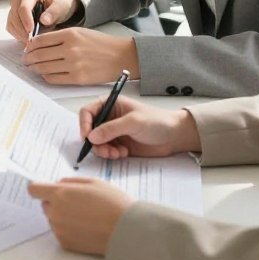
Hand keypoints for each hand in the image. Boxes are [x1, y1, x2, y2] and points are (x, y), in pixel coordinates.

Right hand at [6, 0, 78, 40]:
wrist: (56, 5)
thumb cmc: (58, 4)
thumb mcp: (61, 6)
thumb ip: (53, 12)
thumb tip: (44, 20)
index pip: (23, 7)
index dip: (26, 20)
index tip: (31, 32)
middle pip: (15, 16)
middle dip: (23, 30)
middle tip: (34, 41)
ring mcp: (14, 8)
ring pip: (11, 23)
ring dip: (20, 34)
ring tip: (34, 40)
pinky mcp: (13, 17)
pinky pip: (11, 28)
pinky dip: (18, 35)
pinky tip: (29, 38)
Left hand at [22, 28, 139, 85]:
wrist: (120, 56)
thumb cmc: (100, 43)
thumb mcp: (79, 32)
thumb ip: (60, 37)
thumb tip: (39, 44)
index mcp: (69, 34)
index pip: (40, 40)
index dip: (30, 46)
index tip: (26, 48)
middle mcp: (70, 49)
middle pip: (39, 55)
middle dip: (28, 58)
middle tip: (25, 60)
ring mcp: (73, 65)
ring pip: (44, 68)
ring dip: (35, 68)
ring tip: (32, 67)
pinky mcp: (78, 78)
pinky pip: (54, 79)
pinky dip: (46, 76)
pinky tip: (45, 74)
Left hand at [28, 177, 131, 255]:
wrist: (126, 231)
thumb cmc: (113, 203)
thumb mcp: (93, 182)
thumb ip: (71, 182)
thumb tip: (58, 184)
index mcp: (60, 194)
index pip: (33, 189)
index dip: (40, 187)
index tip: (46, 188)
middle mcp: (55, 212)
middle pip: (45, 204)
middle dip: (56, 201)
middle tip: (77, 202)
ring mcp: (59, 230)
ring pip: (53, 218)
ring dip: (62, 216)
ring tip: (85, 216)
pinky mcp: (66, 244)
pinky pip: (60, 232)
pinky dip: (69, 229)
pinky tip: (86, 228)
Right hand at [77, 96, 200, 159]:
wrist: (174, 137)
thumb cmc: (156, 121)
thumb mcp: (133, 122)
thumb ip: (111, 128)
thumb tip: (91, 136)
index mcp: (111, 104)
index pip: (88, 112)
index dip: (84, 124)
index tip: (87, 137)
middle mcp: (109, 117)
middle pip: (90, 129)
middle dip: (95, 142)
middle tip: (105, 151)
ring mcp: (114, 132)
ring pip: (97, 143)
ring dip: (103, 150)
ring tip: (116, 154)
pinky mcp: (120, 144)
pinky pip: (107, 151)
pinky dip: (111, 154)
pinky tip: (123, 154)